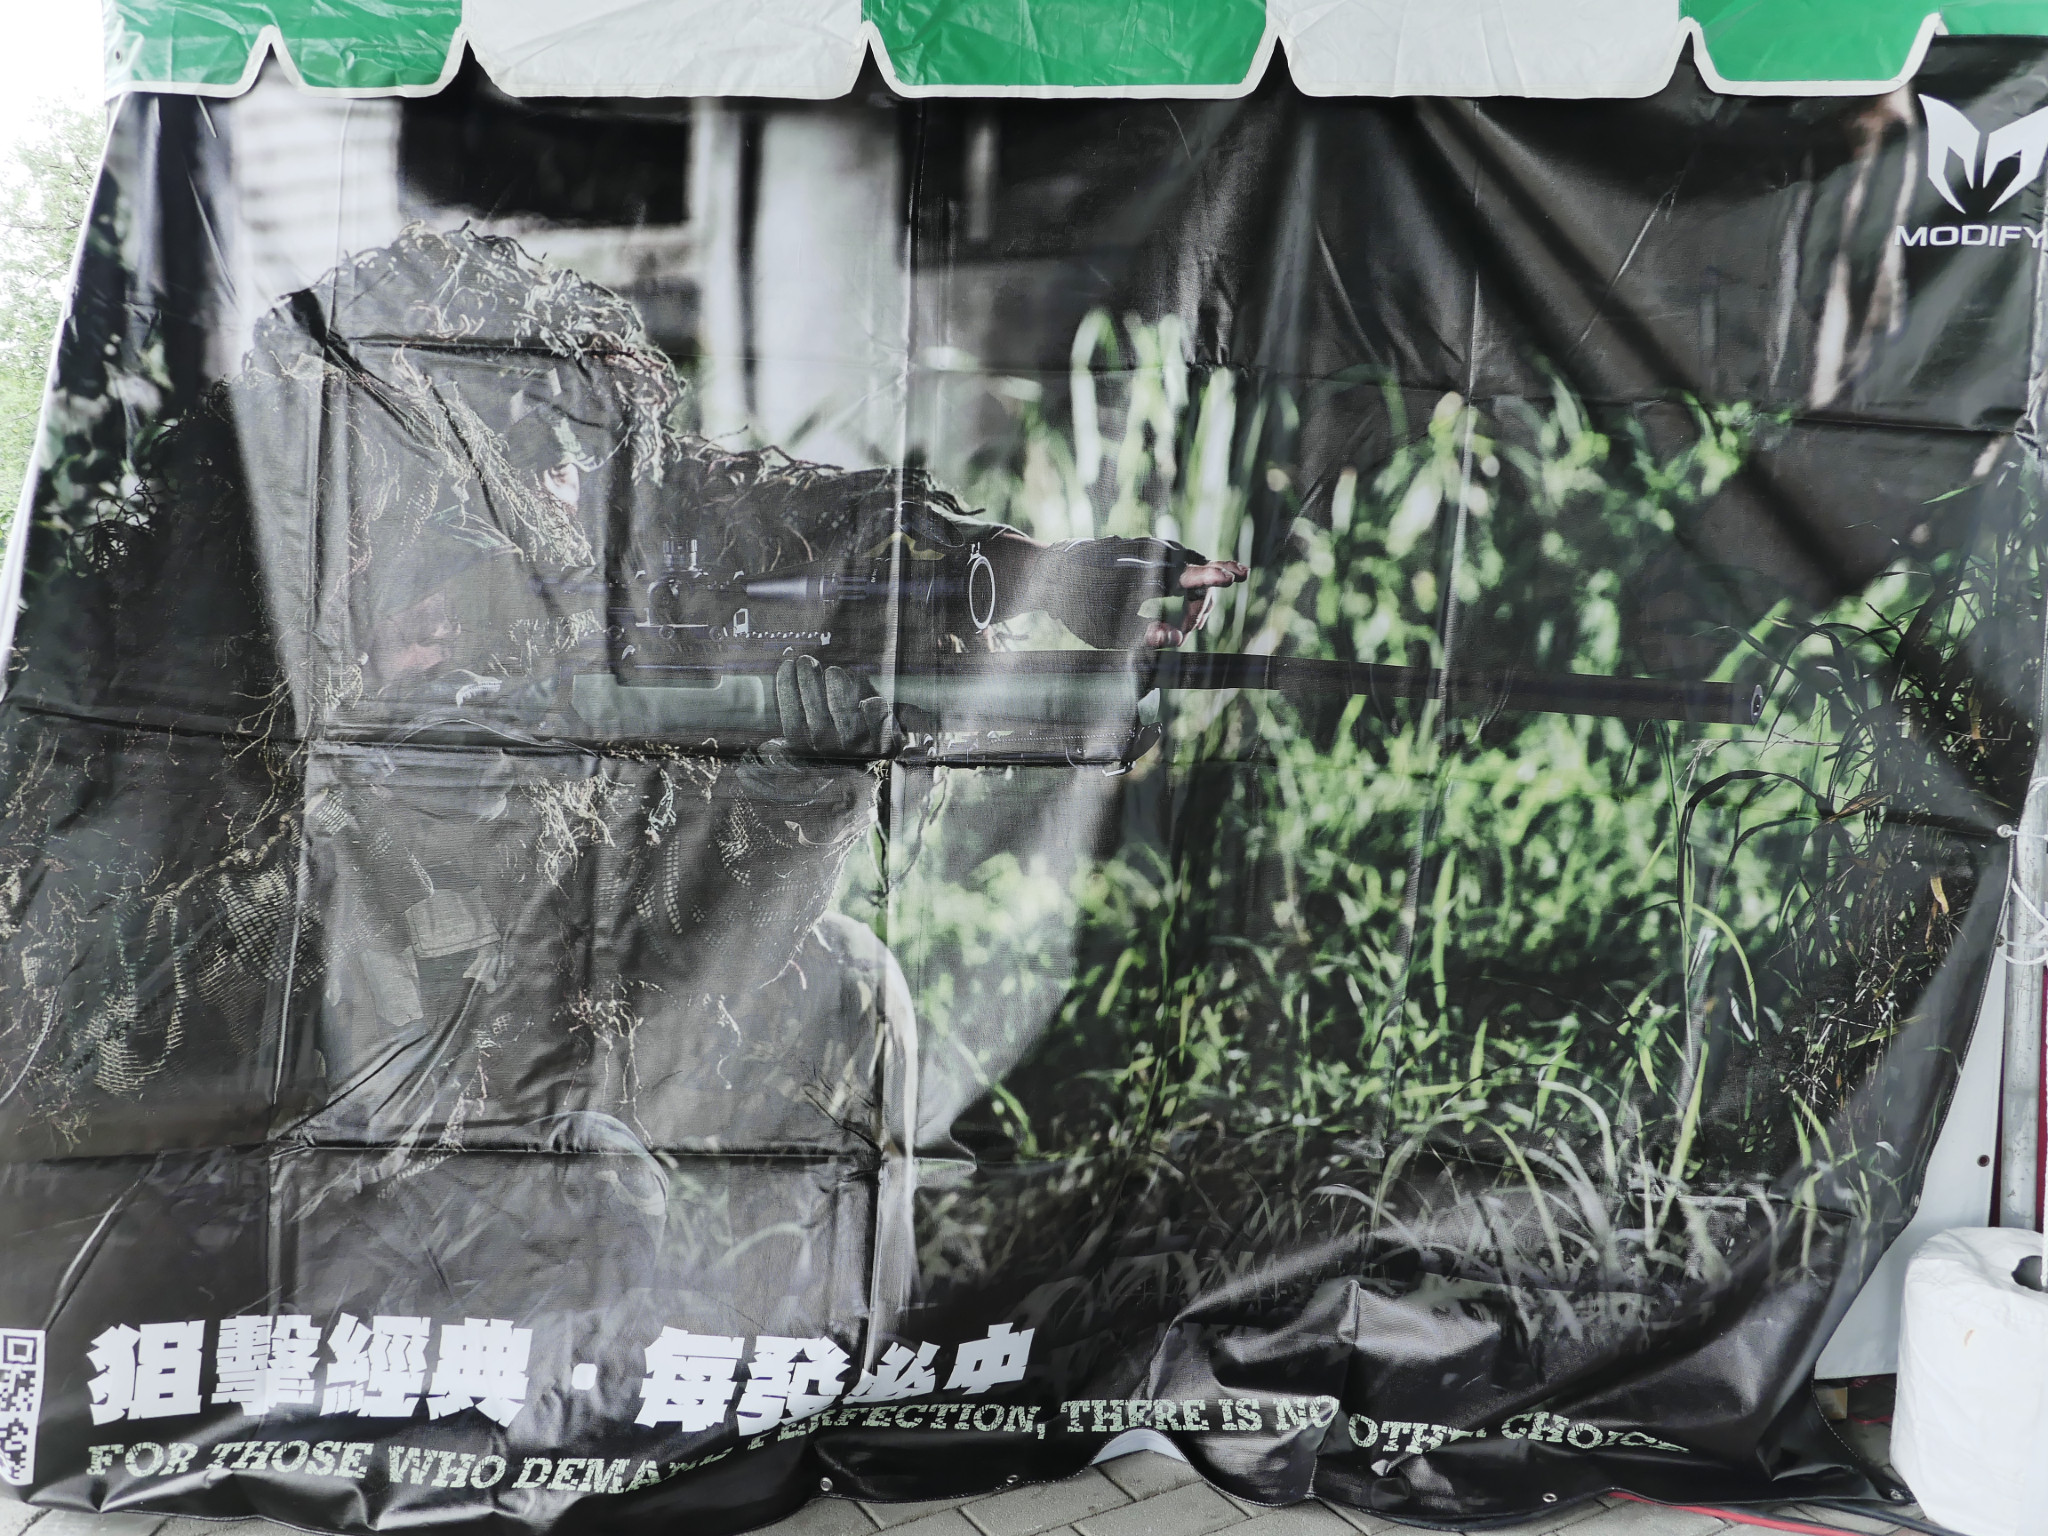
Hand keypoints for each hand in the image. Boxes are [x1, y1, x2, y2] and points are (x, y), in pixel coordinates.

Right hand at [771, 654, 902, 755]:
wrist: (877, 762)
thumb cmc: (836, 747)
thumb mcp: (809, 751)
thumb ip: (789, 746)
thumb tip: (767, 749)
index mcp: (810, 754)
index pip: (793, 723)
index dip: (787, 692)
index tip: (786, 665)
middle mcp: (833, 755)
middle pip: (817, 720)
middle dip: (809, 686)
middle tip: (805, 661)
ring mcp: (859, 750)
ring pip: (846, 719)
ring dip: (837, 691)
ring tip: (832, 671)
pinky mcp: (884, 743)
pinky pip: (876, 720)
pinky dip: (872, 706)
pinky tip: (865, 690)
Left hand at [1032, 537, 1248, 649]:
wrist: (1052, 573)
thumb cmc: (1079, 605)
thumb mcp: (1107, 630)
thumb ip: (1144, 634)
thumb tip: (1175, 642)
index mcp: (1144, 572)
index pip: (1188, 573)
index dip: (1213, 576)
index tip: (1236, 576)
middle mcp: (1152, 553)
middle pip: (1198, 571)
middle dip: (1201, 604)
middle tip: (1189, 633)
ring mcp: (1151, 546)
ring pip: (1191, 563)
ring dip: (1196, 592)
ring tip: (1190, 624)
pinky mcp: (1148, 547)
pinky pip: (1180, 558)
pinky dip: (1190, 576)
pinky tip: (1189, 594)